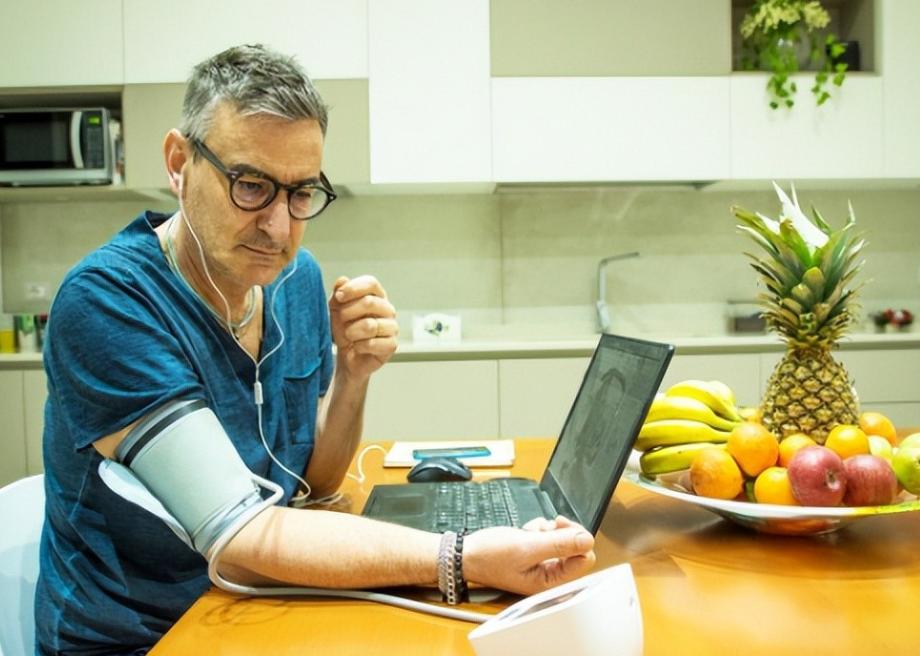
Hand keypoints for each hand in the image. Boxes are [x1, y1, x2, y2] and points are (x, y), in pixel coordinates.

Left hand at [328, 275, 397, 380]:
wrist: (348, 357)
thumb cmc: (344, 330)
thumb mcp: (336, 310)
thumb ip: (338, 294)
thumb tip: (342, 280)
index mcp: (377, 296)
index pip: (371, 283)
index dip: (353, 288)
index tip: (338, 296)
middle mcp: (388, 309)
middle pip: (370, 302)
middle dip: (348, 312)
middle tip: (340, 320)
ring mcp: (392, 327)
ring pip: (370, 325)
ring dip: (351, 332)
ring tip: (348, 336)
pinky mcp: (392, 345)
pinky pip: (372, 343)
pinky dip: (359, 346)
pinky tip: (357, 347)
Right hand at [462, 516, 595, 595]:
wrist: (466, 553)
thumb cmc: (489, 556)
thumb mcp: (526, 547)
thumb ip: (558, 544)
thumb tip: (587, 539)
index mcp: (550, 581)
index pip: (584, 559)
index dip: (576, 539)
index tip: (561, 528)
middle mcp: (549, 574)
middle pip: (575, 547)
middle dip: (561, 532)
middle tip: (548, 527)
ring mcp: (542, 563)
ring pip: (561, 538)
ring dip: (548, 529)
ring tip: (530, 533)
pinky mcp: (535, 552)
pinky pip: (549, 535)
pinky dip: (539, 529)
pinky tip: (526, 532)